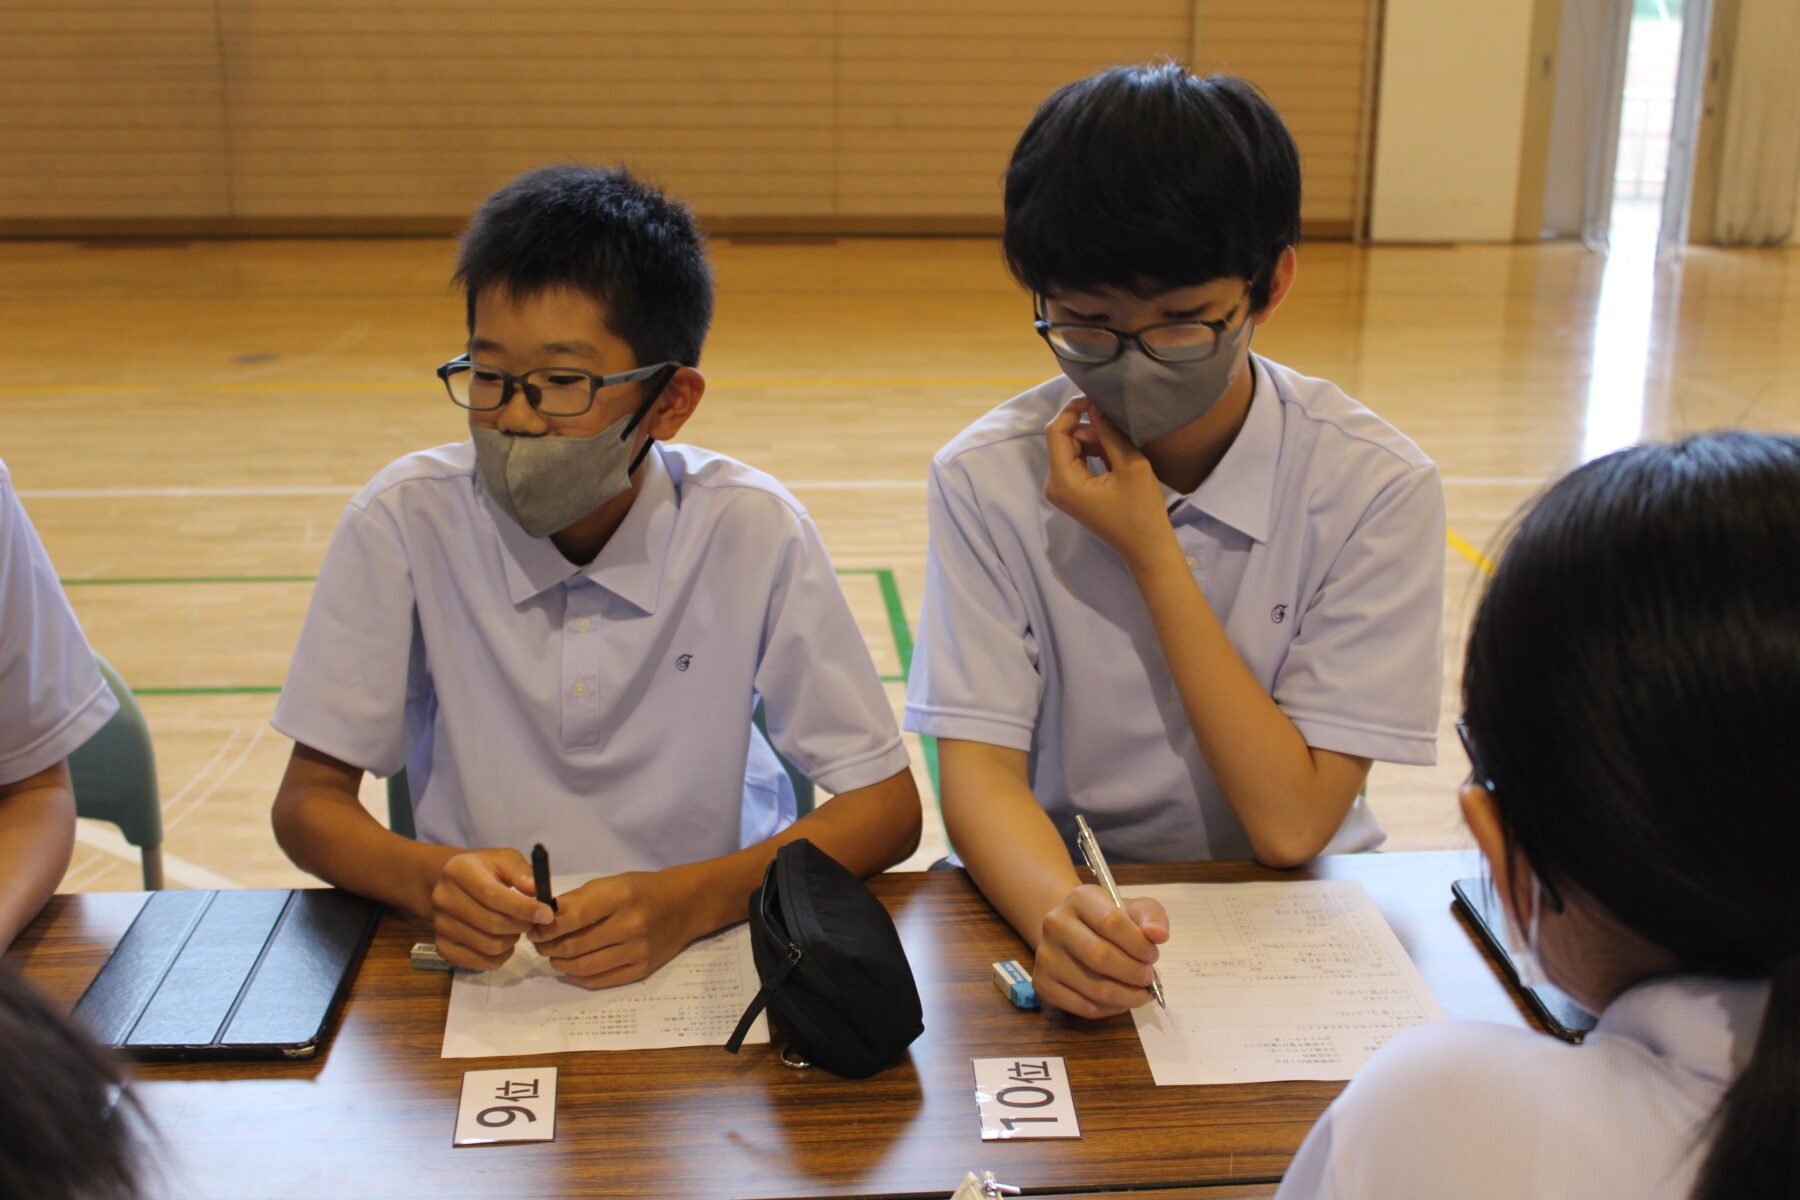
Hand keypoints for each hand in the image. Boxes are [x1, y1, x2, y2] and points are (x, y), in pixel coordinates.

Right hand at [431, 849, 555, 969]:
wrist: (453, 884)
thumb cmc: (485, 870)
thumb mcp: (504, 860)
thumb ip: (522, 872)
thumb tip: (536, 890)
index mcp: (459, 871)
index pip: (492, 895)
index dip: (522, 908)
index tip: (547, 914)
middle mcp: (443, 899)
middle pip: (491, 923)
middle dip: (522, 925)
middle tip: (533, 921)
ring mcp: (440, 925)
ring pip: (489, 945)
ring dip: (512, 940)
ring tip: (516, 927)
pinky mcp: (442, 947)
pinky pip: (481, 963)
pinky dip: (501, 957)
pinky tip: (504, 941)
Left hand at [527, 867, 702, 988]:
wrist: (685, 905)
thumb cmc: (642, 889)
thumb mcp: (611, 883)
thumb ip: (577, 900)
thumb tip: (542, 916)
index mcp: (621, 897)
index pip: (573, 918)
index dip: (546, 926)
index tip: (534, 927)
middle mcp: (632, 926)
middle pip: (575, 946)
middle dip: (549, 946)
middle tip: (539, 943)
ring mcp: (638, 951)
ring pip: (584, 967)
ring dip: (560, 963)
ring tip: (554, 954)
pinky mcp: (642, 970)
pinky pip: (600, 981)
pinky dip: (578, 977)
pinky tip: (571, 967)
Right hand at [1032, 884, 1169, 1017]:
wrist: (1074, 932)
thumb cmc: (1110, 921)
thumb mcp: (1135, 909)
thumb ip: (1153, 918)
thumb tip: (1158, 935)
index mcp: (1079, 899)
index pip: (1111, 922)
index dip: (1139, 945)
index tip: (1152, 954)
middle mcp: (1055, 924)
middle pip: (1100, 957)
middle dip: (1135, 973)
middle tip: (1148, 977)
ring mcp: (1045, 956)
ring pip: (1095, 989)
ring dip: (1128, 996)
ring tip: (1140, 991)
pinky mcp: (1043, 984)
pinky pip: (1085, 1008)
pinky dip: (1111, 1009)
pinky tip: (1121, 999)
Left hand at [1043, 397, 1174, 568]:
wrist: (1145, 545)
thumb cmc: (1142, 509)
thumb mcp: (1130, 465)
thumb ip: (1109, 433)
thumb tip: (1095, 405)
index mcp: (1063, 481)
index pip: (1055, 432)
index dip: (1072, 410)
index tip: (1095, 398)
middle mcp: (1054, 485)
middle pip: (1062, 438)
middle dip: (1087, 429)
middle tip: (1116, 435)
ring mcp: (1061, 489)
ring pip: (1070, 447)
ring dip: (1092, 440)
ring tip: (1118, 450)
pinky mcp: (1071, 491)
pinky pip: (1075, 459)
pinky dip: (1092, 451)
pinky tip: (1113, 459)